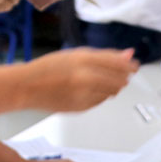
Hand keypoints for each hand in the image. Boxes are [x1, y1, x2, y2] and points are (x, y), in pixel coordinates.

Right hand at [17, 48, 138, 111]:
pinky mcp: (81, 107)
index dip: (129, 65)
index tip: (133, 66)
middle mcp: (85, 77)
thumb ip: (103, 55)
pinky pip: (100, 101)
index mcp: (83, 59)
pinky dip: (99, 96)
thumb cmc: (47, 68)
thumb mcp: (75, 54)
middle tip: (118, 74)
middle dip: (122, 77)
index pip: (118, 63)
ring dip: (110, 87)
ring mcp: (83, 94)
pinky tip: (86, 90)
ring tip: (95, 81)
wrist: (27, 86)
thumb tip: (129, 54)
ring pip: (111, 92)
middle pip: (119, 80)